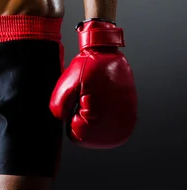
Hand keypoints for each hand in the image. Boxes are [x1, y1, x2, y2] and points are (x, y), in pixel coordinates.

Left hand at [49, 19, 137, 147]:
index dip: (72, 114)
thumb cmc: (89, 67)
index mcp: (102, 125)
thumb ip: (59, 108)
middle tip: (88, 96)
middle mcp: (119, 131)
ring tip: (97, 96)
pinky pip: (109, 125)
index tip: (81, 97)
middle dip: (83, 117)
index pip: (75, 135)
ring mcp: (127, 125)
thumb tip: (64, 120)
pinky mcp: (130, 118)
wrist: (108, 52)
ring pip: (98, 132)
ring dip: (94, 117)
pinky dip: (104, 114)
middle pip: (88, 136)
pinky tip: (105, 99)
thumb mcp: (67, 85)